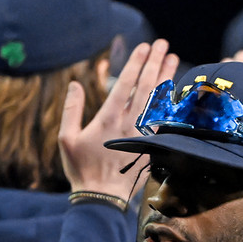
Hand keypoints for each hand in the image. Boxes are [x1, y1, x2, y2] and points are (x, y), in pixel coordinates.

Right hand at [59, 39, 178, 200]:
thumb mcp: (66, 138)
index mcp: (108, 118)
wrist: (101, 197)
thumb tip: (75, 84)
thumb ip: (71, 109)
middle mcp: (129, 123)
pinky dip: (170, 103)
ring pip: (158, 100)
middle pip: (146, 86)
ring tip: (173, 59)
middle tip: (162, 44)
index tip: (144, 47)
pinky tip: (175, 91)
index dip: (136, 63)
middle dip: (155, 63)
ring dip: (166, 78)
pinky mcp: (150, 146)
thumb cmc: (80, 168)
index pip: (126, 84)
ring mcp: (142, 134)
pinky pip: (164, 120)